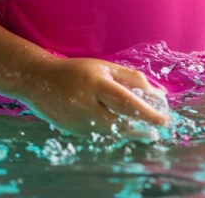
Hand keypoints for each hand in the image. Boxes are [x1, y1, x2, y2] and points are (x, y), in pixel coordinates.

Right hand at [18, 56, 171, 137]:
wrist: (40, 82)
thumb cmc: (78, 71)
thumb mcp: (105, 68)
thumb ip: (132, 79)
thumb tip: (159, 94)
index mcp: (96, 85)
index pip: (126, 102)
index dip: (147, 112)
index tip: (164, 118)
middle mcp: (88, 106)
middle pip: (121, 123)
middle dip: (143, 128)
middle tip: (158, 128)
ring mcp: (80, 123)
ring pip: (113, 133)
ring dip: (133, 133)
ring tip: (147, 131)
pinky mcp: (77, 133)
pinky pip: (103, 136)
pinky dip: (117, 134)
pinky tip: (125, 129)